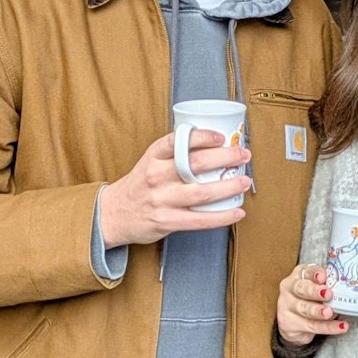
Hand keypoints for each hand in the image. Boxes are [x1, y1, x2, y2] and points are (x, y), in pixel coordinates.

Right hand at [97, 130, 249, 248]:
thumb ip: (174, 155)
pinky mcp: (167, 221)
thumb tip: (212, 145)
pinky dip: (222, 217)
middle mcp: (157, 176)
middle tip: (243, 155)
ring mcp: (162, 200)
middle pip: (196, 164)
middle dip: (226, 158)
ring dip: (229, 186)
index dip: (202, 136)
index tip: (221, 137)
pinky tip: (236, 212)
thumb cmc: (139, 186)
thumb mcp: (149, 162)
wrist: (113, 214)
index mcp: (153, 157)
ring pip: (203, 192)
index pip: (178, 140)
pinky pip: (200, 220)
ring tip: (244, 181)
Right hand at [277, 263, 346, 345]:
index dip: (315, 273)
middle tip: (328, 294)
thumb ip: (328, 285)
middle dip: (314, 291)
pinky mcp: (289, 325)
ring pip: (305, 309)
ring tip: (330, 313)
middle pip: (301, 289)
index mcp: (298, 276)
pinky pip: (311, 326)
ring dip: (318, 312)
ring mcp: (287, 307)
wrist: (294, 323)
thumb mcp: (317, 289)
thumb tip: (346, 288)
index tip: (323, 276)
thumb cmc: (310, 300)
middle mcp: (290, 289)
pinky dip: (328, 327)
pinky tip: (340, 326)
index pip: (306, 271)